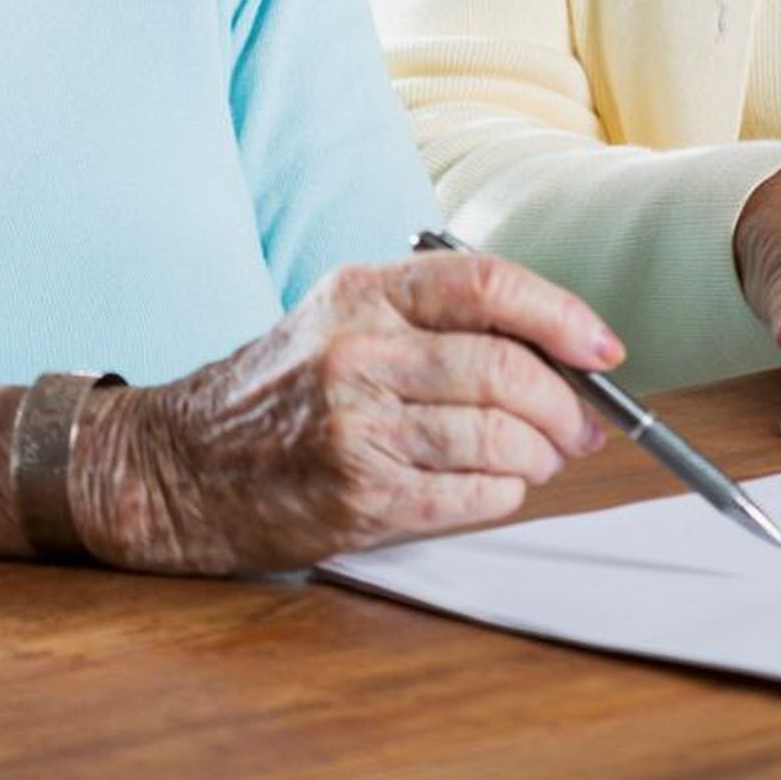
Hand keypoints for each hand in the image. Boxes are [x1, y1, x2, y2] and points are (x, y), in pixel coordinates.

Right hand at [74, 251, 617, 572]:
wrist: (177, 464)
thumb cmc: (275, 393)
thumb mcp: (340, 322)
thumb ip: (432, 322)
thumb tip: (554, 351)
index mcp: (360, 293)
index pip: (488, 284)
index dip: (562, 315)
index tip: (603, 349)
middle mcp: (357, 351)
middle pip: (505, 368)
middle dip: (565, 405)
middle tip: (582, 427)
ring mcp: (354, 425)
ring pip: (498, 436)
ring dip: (538, 456)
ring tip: (535, 460)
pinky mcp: (357, 494)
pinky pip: (470, 496)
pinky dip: (501, 495)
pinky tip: (490, 488)